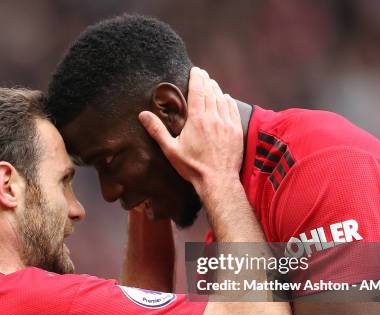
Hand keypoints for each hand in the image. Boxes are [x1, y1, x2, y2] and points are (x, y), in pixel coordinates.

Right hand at [138, 67, 243, 194]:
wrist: (218, 181)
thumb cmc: (192, 167)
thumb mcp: (171, 149)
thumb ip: (157, 130)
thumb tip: (143, 115)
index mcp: (197, 119)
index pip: (198, 91)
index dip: (197, 78)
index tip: (195, 70)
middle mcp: (214, 117)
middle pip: (210, 92)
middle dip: (206, 80)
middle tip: (202, 74)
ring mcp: (227, 124)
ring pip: (222, 99)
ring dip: (216, 89)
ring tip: (211, 84)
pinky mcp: (236, 131)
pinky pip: (232, 110)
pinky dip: (228, 101)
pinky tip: (225, 98)